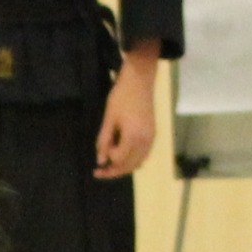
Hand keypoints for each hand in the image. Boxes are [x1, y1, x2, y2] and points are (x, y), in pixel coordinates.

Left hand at [94, 49, 157, 178]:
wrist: (140, 79)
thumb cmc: (122, 95)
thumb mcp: (109, 117)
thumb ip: (104, 140)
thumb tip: (100, 161)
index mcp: (133, 136)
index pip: (119, 159)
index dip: (108, 157)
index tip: (102, 147)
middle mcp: (145, 141)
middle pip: (129, 166)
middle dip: (114, 171)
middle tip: (99, 171)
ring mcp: (151, 139)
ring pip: (137, 164)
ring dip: (123, 167)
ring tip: (110, 164)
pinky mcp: (153, 135)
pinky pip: (143, 156)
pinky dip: (132, 161)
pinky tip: (123, 157)